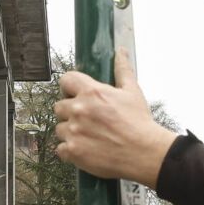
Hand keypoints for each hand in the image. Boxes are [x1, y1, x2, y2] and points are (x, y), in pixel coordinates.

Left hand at [53, 48, 176, 185]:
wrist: (144, 152)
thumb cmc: (139, 122)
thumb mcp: (132, 91)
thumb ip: (122, 70)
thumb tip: (121, 51)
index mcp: (91, 92)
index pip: (66, 80)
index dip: (70, 87)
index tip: (76, 95)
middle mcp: (79, 110)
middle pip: (59, 106)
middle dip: (70, 112)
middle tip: (86, 119)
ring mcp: (74, 131)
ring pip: (60, 128)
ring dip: (70, 132)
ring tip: (88, 136)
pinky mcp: (73, 151)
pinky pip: (60, 149)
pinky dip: (70, 151)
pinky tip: (85, 149)